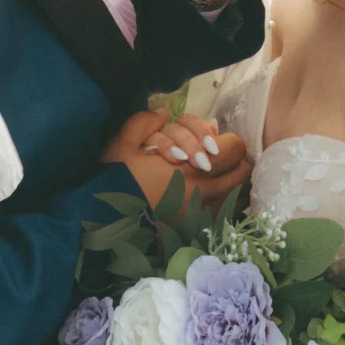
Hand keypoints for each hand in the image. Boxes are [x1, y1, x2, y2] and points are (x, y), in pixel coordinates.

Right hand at [101, 110, 251, 211]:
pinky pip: (219, 214)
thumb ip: (144, 122)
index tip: (216, 140)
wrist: (104, 226)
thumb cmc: (114, 183)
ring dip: (230, 183)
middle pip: (241, 175)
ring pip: (234, 196)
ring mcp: (201, 216)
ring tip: (218, 175)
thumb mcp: (122, 145)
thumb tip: (163, 112)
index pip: (232, 150)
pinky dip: (220, 204)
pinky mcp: (193, 232)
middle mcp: (203, 194)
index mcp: (190, 170)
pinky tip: (207, 197)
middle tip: (224, 156)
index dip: (229, 141)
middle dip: (236, 162)